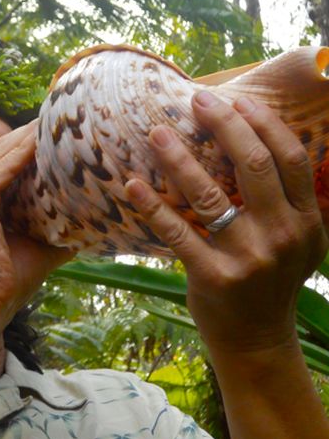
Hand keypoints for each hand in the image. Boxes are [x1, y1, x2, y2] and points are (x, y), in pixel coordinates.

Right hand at [0, 120, 73, 333]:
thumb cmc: (9, 282)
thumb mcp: (41, 249)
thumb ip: (61, 230)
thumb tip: (93, 221)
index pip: (4, 164)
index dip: (28, 146)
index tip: (57, 133)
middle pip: (1, 153)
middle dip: (29, 135)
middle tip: (60, 119)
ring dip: (27, 137)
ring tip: (55, 121)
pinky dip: (20, 153)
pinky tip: (41, 140)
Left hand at [125, 92, 327, 353]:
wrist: (257, 339)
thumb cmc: (268, 281)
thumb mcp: (294, 241)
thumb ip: (285, 201)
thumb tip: (250, 144)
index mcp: (306, 220)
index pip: (290, 157)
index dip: (263, 122)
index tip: (235, 99)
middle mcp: (282, 234)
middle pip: (253, 164)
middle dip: (224, 125)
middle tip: (196, 100)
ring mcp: (248, 257)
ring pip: (209, 194)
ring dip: (179, 158)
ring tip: (156, 132)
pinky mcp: (213, 276)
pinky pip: (177, 232)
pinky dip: (153, 205)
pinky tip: (132, 185)